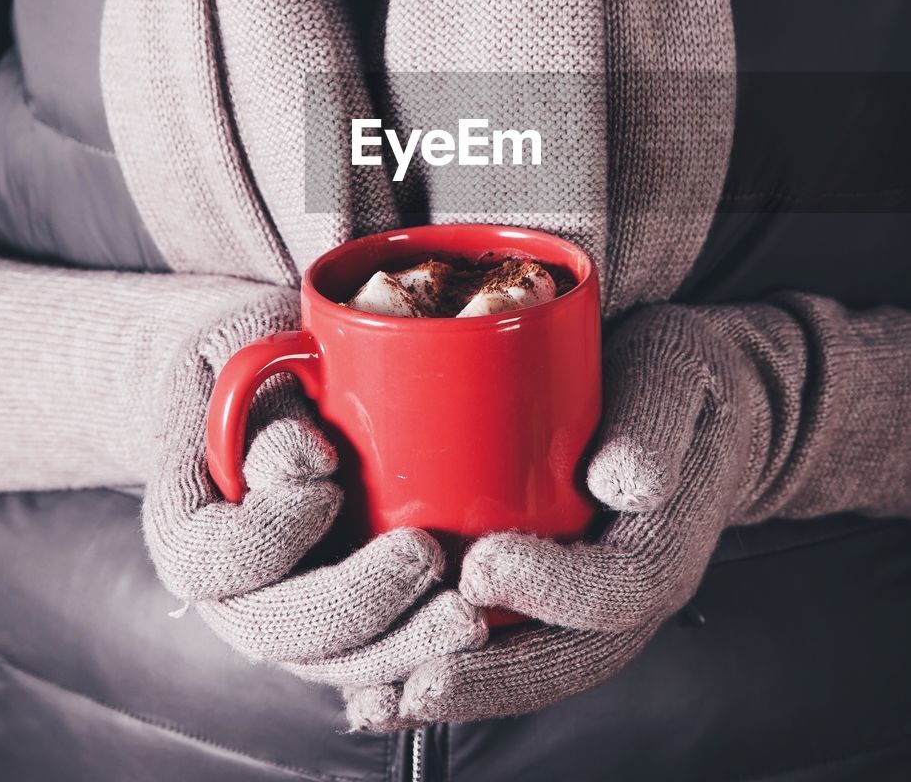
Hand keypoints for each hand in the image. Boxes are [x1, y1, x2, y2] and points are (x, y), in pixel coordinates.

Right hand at [143, 289, 482, 671]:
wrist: (263, 382)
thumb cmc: (255, 354)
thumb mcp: (245, 348)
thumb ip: (261, 401)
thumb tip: (304, 464)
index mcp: (185, 517)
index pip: (208, 558)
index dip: (269, 534)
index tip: (327, 484)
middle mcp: (223, 583)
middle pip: (273, 630)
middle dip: (356, 604)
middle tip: (426, 556)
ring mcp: (279, 609)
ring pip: (326, 662)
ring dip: (399, 646)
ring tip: (465, 615)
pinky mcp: (334, 618)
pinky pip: (368, 658)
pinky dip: (417, 651)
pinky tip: (470, 627)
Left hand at [342, 302, 759, 726]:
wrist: (691, 397)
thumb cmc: (677, 377)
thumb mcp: (676, 376)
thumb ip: (654, 423)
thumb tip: (626, 481)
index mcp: (666, 543)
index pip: (620, 590)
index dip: (552, 587)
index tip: (482, 564)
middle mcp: (627, 592)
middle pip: (566, 658)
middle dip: (491, 677)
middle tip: (418, 682)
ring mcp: (588, 601)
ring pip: (529, 664)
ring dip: (459, 688)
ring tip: (384, 701)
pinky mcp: (548, 590)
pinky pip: (506, 642)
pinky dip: (447, 664)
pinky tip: (387, 679)